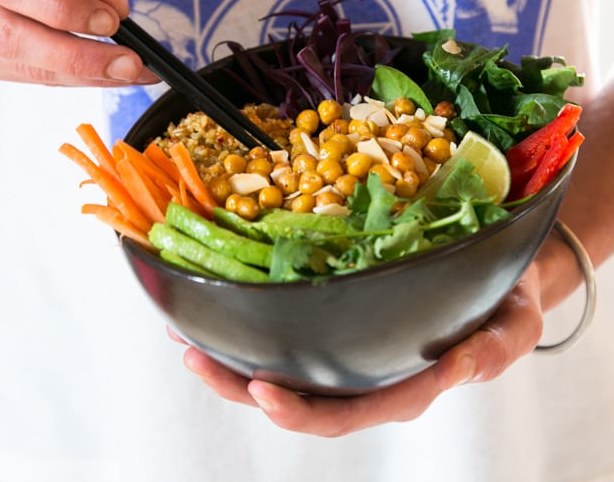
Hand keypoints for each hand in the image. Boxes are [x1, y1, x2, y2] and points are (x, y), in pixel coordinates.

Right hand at [0, 0, 156, 86]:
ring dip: (81, 73)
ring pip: (19, 65)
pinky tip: (106, 73)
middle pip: (10, 36)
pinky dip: (71, 77)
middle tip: (130, 63)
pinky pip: (25, 75)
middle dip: (78, 55)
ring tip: (128, 72)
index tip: (111, 21)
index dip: (62, 8)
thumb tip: (117, 5)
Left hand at [173, 262, 544, 435]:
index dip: (300, 412)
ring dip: (231, 359)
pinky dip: (250, 325)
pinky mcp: (339, 323)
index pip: (344, 414)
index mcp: (402, 387)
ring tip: (185, 335)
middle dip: (238, 385)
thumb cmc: (505, 307)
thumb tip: (457, 368)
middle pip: (293, 398)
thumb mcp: (511, 328)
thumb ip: (490, 352)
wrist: (496, 281)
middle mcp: (365, 376)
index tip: (261, 390)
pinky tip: (218, 306)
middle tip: (193, 356)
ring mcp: (348, 351)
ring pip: (282, 369)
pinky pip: (290, 333)